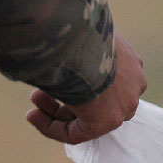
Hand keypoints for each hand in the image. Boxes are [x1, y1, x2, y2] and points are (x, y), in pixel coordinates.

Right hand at [26, 33, 144, 143]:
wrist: (84, 43)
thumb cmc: (80, 31)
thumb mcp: (82, 29)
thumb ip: (77, 40)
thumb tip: (55, 33)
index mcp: (130, 63)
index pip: (107, 80)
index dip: (77, 80)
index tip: (56, 73)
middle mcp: (130, 87)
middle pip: (97, 101)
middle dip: (65, 96)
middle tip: (40, 88)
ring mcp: (121, 107)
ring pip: (85, 117)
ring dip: (54, 110)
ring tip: (33, 97)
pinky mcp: (104, 123)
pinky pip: (76, 132)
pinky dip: (52, 127)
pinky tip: (32, 116)